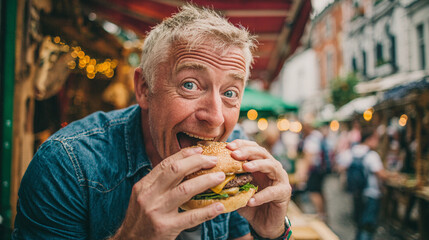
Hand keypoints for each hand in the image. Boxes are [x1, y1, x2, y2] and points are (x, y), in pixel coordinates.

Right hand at [111, 147, 225, 239]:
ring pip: (185, 189)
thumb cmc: (141, 218)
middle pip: (176, 171)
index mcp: (144, 185)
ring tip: (220, 177)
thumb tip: (183, 167)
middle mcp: (149, 195)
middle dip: (197, 162)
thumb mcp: (143, 196)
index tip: (200, 150)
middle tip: (213, 160)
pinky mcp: (166, 227)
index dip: (185, 155)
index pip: (166, 164)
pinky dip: (207, 211)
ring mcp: (157, 211)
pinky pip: (191, 217)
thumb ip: (158, 183)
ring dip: (206, 181)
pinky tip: (219, 206)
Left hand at [227, 140, 291, 238]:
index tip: (228, 146)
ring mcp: (280, 178)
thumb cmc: (250, 203)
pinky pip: (273, 192)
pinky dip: (261, 195)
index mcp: (261, 163)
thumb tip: (210, 174)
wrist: (264, 223)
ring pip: (271, 166)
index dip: (242, 144)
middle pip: (262, 152)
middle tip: (234, 154)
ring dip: (257, 165)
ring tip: (245, 167)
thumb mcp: (238, 190)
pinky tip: (250, 200)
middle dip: (247, 151)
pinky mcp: (284, 193)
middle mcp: (272, 167)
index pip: (253, 147)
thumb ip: (229, 181)